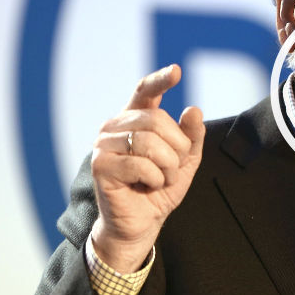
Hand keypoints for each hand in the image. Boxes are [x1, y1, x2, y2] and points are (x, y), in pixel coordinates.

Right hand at [88, 64, 204, 271]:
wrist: (142, 223)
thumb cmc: (160, 189)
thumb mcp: (185, 161)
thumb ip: (192, 136)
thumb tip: (193, 109)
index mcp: (135, 119)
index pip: (145, 91)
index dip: (160, 80)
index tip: (177, 72)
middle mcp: (116, 126)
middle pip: (157, 119)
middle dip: (177, 148)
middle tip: (173, 169)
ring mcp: (104, 144)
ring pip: (149, 142)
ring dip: (167, 167)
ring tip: (161, 179)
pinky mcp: (100, 165)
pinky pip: (139, 164)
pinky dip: (154, 178)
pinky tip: (146, 186)